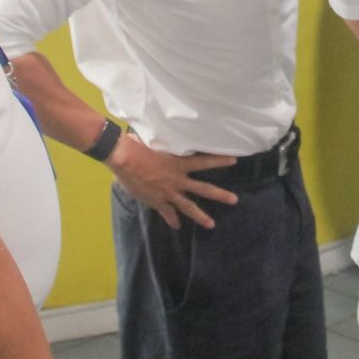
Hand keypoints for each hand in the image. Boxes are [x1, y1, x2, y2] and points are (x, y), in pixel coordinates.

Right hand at [105, 134, 238, 230]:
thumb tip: (169, 131)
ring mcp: (168, 193)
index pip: (205, 161)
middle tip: (234, 200)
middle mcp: (177, 180)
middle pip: (203, 189)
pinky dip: (172, 220)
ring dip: (200, 216)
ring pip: (188, 207)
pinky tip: (177, 226)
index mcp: (179, 163)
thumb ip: (167, 142)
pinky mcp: (157, 201)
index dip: (220, 160)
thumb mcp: (158, 141)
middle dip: (219, 195)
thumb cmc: (139, 145)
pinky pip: (167, 213)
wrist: (124, 158)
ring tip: (212, 224)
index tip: (235, 161)